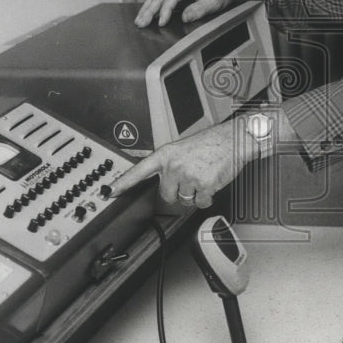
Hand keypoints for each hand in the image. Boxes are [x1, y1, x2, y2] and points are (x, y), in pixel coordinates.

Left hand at [108, 122, 245, 207]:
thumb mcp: (185, 149)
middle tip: (190, 180)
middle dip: (178, 193)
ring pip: (185, 200)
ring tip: (204, 176)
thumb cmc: (213, 143)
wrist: (234, 140)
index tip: (108, 192)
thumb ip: (171, 164)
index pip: (138, 171)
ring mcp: (188, 175)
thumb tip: (166, 182)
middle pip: (166, 194)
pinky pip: (200, 203)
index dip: (122, 183)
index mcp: (167, 154)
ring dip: (195, 194)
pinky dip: (207, 198)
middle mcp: (174, 165)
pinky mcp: (203, 185)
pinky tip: (212, 182)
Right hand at [134, 0, 242, 26]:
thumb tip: (185, 17)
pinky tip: (144, 15)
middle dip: (150, 11)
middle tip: (142, 24)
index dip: (166, 10)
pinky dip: (151, 7)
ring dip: (147, 9)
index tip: (162, 23)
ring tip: (139, 22)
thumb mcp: (216, 1)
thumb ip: (200, 9)